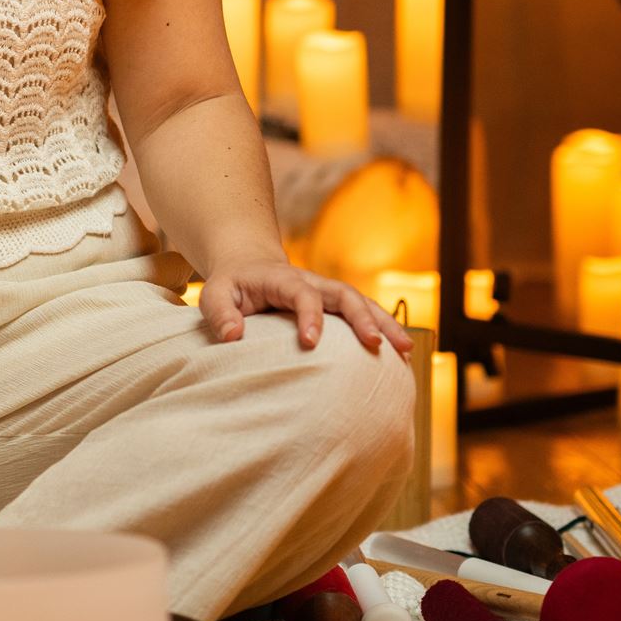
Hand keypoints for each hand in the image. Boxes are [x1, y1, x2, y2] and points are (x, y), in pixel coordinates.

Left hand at [194, 260, 412, 354]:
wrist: (248, 266)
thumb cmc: (231, 286)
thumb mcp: (214, 294)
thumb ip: (219, 313)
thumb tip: (233, 337)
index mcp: (282, 279)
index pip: (301, 293)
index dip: (309, 315)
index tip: (310, 342)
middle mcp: (312, 282)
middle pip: (344, 294)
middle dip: (362, 317)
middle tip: (375, 344)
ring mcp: (327, 292)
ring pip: (362, 302)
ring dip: (385, 323)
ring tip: (405, 350)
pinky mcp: (335, 306)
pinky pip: (364, 314)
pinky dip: (383, 329)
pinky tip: (400, 354)